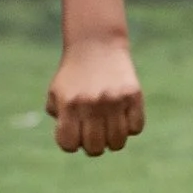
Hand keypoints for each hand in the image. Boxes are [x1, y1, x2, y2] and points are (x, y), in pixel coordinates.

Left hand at [46, 36, 143, 156]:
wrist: (96, 44)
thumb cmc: (74, 74)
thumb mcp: (57, 93)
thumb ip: (59, 119)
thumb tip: (72, 143)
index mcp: (70, 105)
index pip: (69, 145)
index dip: (71, 143)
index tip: (75, 133)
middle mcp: (91, 104)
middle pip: (95, 148)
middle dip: (93, 145)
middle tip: (93, 132)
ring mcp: (114, 100)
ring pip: (117, 142)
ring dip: (112, 140)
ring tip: (109, 127)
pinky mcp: (133, 95)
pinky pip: (136, 128)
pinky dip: (130, 127)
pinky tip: (123, 116)